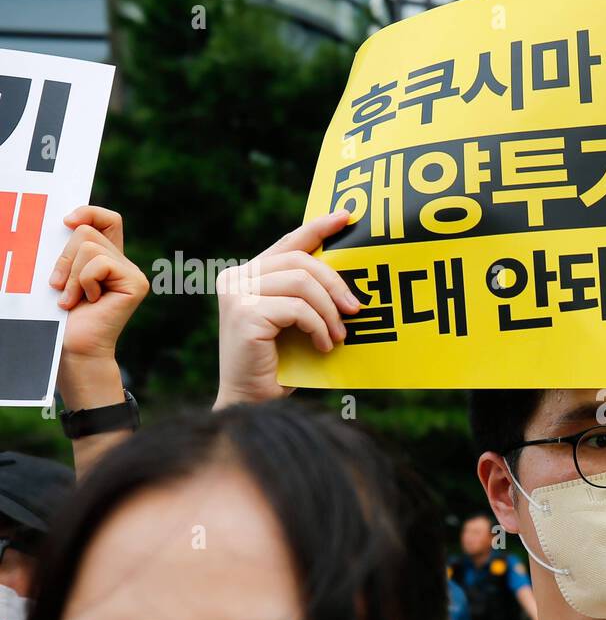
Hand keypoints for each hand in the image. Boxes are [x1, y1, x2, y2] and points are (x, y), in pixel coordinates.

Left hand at [51, 206, 148, 408]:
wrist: (74, 348)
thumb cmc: (61, 317)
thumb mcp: (62, 274)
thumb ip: (70, 250)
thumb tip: (70, 223)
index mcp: (108, 259)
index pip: (108, 219)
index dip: (89, 213)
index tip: (67, 223)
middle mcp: (124, 264)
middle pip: (88, 231)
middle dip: (65, 258)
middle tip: (61, 287)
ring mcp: (133, 274)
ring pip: (89, 247)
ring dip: (72, 274)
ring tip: (73, 299)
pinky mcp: (136, 284)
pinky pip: (99, 263)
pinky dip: (84, 281)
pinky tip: (88, 301)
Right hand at [215, 211, 357, 408]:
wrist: (253, 402)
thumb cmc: (280, 364)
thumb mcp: (296, 321)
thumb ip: (307, 295)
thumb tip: (348, 276)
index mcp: (246, 274)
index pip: (289, 244)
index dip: (318, 227)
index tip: (346, 217)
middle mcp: (235, 277)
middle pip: (301, 262)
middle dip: (335, 284)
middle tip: (356, 309)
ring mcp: (236, 294)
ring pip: (303, 284)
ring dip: (329, 312)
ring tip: (338, 336)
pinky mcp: (244, 313)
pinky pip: (298, 309)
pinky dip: (319, 327)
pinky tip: (324, 346)